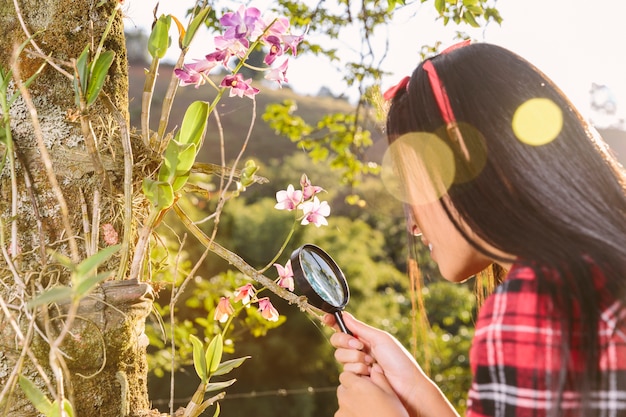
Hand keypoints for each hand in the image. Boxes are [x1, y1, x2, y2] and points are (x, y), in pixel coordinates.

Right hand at [325, 312, 458, 416]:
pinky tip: (370, 374)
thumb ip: (360, 328)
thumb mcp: (380, 339)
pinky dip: (358, 371)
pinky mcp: (356, 378)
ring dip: (355, 358)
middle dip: (346, 342)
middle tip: (360, 346)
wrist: (406, 385)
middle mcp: (358, 349)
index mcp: (364, 337)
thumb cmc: (398, 360)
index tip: (327, 319)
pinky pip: (345, 371)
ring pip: (340, 357)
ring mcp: (356, 364)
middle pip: (337, 341)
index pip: (344, 327)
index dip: (333, 322)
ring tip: (371, 363)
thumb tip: (345, 314)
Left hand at [335, 365, 408, 416]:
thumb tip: (374, 368)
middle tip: (366, 398)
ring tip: (367, 410)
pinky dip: (350, 415)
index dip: (354, 378)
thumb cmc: (393, 414)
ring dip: (350, 404)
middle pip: (342, 389)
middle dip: (351, 390)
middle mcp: (346, 398)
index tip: (363, 384)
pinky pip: (343, 415)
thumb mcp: (390, 394)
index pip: (345, 375)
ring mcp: (342, 412)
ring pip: (343, 403)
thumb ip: (379, 378)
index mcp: (357, 387)